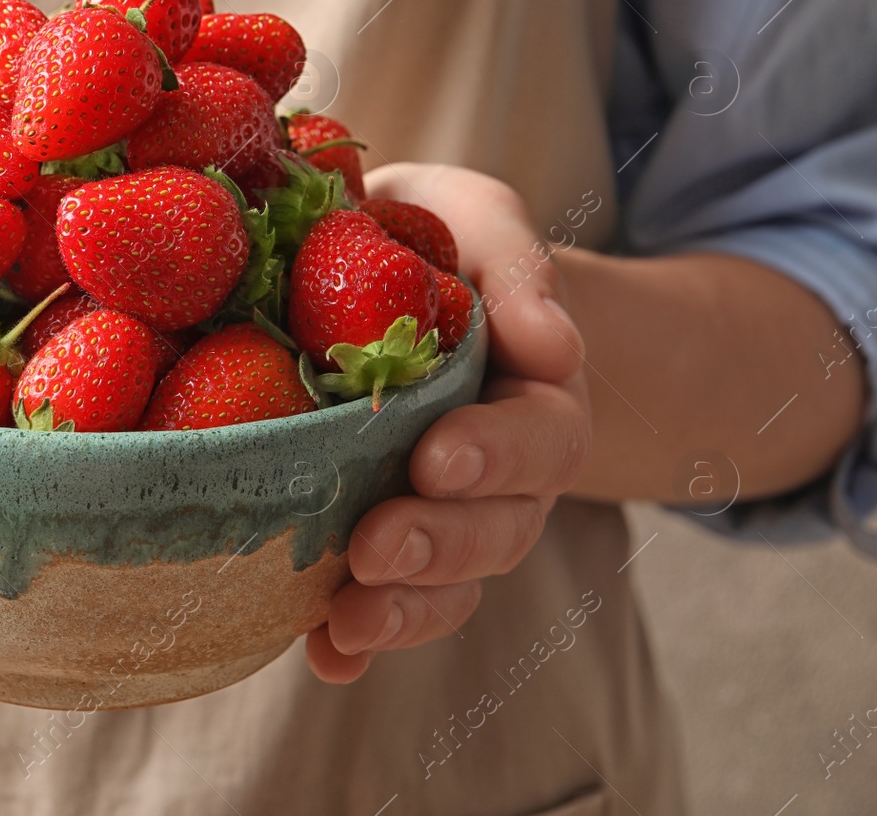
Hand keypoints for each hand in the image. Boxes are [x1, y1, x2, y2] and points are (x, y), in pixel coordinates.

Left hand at [306, 164, 590, 682]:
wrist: (393, 272)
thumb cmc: (435, 237)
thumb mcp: (475, 217)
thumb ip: (516, 265)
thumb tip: (550, 345)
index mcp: (533, 389)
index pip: (542, 436)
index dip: (497, 454)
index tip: (439, 456)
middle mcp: (502, 471)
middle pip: (498, 528)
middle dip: (440, 543)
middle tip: (377, 546)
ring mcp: (447, 515)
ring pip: (449, 582)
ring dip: (403, 607)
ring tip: (347, 617)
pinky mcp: (384, 543)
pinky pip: (387, 603)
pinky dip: (360, 640)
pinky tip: (326, 659)